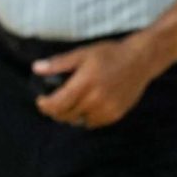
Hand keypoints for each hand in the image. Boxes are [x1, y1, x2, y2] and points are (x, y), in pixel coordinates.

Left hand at [33, 36, 164, 128]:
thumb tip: (36, 69)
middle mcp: (96, 99)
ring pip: (80, 121)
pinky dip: (86, 117)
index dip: (45, 105)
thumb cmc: (110, 54)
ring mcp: (107, 109)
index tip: (41, 100)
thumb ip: (59, 63)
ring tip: (69, 106)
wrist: (140, 61)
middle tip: (53, 103)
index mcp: (85, 83)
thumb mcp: (82, 53)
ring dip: (71, 116)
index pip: (58, 104)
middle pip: (67, 115)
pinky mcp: (116, 114)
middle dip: (55, 111)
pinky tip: (86, 107)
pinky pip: (94, 123)